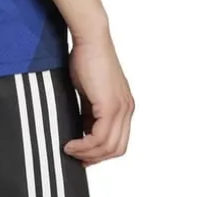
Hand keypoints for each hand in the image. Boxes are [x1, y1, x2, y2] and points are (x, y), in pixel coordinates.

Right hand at [64, 30, 132, 164]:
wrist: (90, 38)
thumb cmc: (87, 57)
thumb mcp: (89, 91)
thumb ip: (90, 110)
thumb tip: (81, 129)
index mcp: (124, 106)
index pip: (118, 140)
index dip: (101, 152)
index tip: (84, 154)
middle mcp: (127, 109)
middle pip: (116, 148)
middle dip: (96, 157)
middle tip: (76, 157)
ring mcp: (121, 108)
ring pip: (108, 146)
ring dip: (88, 153)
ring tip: (70, 150)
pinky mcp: (110, 106)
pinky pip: (99, 137)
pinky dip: (85, 145)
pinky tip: (71, 142)